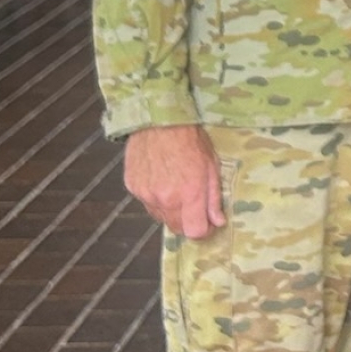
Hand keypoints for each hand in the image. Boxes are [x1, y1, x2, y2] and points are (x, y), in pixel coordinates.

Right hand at [125, 124, 223, 238]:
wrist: (159, 119)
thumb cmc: (189, 138)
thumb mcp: (211, 165)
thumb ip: (213, 197)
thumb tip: (217, 221)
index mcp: (189, 194)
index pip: (194, 232)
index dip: (203, 230)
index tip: (207, 222)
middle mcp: (166, 199)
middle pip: (176, 228)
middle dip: (187, 222)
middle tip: (192, 204)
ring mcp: (146, 195)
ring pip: (160, 216)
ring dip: (170, 210)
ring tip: (175, 186)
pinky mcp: (133, 187)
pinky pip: (146, 202)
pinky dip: (154, 197)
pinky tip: (160, 178)